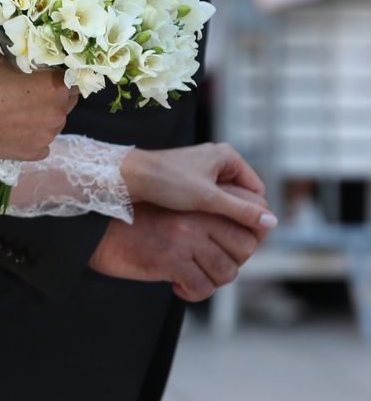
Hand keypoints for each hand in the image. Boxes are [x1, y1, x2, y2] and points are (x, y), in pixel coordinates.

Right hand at [0, 43, 77, 160]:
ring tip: (20, 111)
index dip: (62, 72)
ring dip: (44, 115)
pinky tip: (16, 129)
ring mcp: (47, 136)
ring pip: (55, 122)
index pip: (73, 76)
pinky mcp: (35, 153)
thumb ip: (11, 44)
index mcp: (54, 86)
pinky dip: (33, 136)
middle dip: (56, 94)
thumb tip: (14, 37)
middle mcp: (58, 113)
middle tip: (33, 89)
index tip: (48, 71)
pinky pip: (42, 142)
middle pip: (68, 100)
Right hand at [89, 200, 265, 301]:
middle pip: (244, 247)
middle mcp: (198, 216)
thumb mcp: (176, 211)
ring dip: (212, 280)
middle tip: (210, 266)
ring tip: (194, 276)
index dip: (251, 238)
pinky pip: (202, 288)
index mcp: (201, 201)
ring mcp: (186, 238)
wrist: (102, 232)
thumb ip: (207, 219)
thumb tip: (246, 244)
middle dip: (232, 262)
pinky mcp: (171, 260)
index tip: (235, 251)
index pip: (249, 218)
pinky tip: (178, 287)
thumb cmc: (139, 223)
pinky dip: (193, 293)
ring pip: (226, 271)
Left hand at [121, 143, 276, 231]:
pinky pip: (210, 204)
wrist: (128, 176)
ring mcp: (203, 172)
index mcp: (228, 157)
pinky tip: (203, 233)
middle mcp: (218, 161)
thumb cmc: (166, 181)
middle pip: (243, 198)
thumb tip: (273, 222)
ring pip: (225, 203)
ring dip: (223, 221)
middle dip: (239, 220)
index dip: (255, 216)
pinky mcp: (190, 183)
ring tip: (217, 240)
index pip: (257, 193)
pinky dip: (209, 218)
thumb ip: (240, 210)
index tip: (248, 240)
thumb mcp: (207, 198)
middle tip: (233, 244)